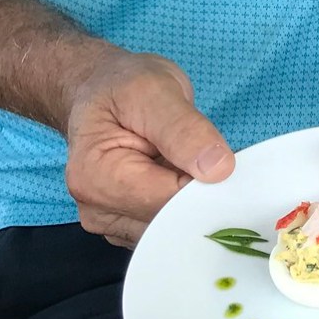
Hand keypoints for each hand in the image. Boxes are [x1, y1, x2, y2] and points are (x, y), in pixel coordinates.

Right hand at [64, 51, 233, 245]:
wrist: (102, 91)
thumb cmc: (123, 88)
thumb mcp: (154, 90)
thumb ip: (185, 130)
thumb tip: (218, 169)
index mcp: (95, 176)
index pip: (164, 201)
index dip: (202, 186)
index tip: (224, 163)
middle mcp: (96, 209)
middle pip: (167, 223)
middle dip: (199, 196)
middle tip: (214, 160)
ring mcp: (111, 221)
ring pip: (171, 230)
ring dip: (193, 202)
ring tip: (194, 164)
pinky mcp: (127, 224)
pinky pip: (168, 228)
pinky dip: (185, 207)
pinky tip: (186, 178)